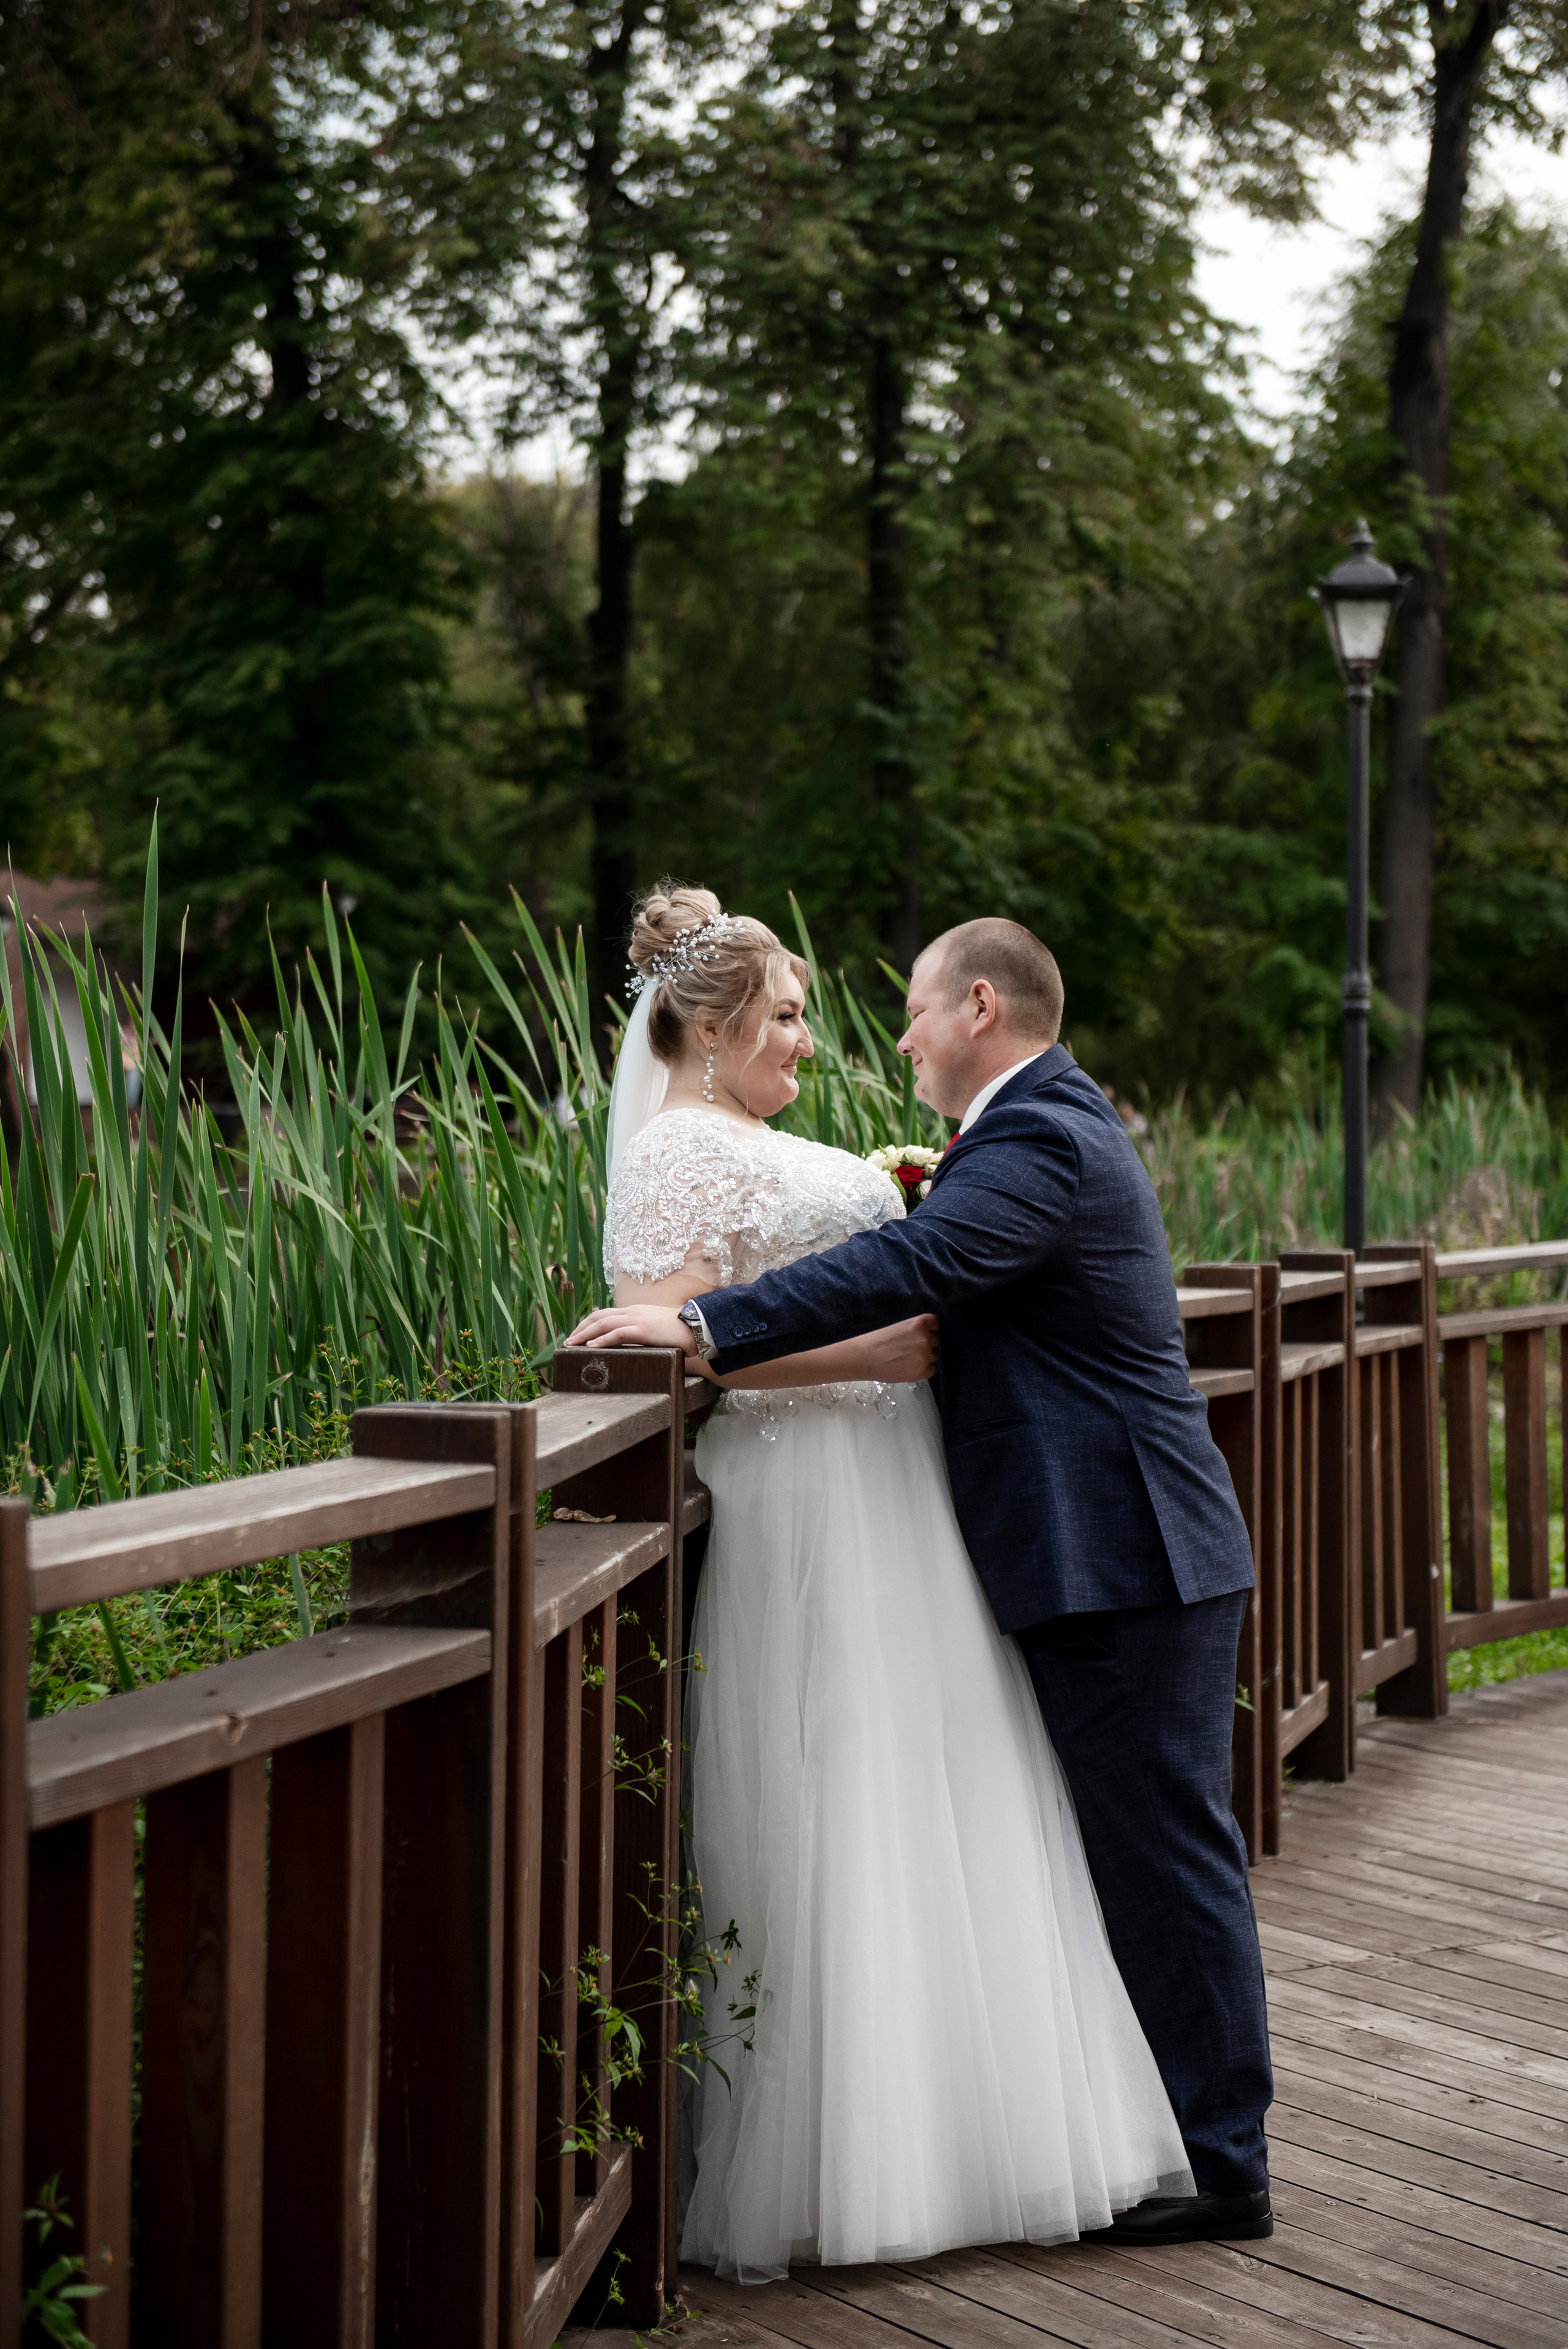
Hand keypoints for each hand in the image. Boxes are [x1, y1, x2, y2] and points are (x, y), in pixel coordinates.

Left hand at [566, 1303, 697, 1354]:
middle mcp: (632, 1312)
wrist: (697, 1326)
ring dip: (584, 1335)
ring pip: (603, 1324)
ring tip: (572, 1345)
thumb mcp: (656, 1329)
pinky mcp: (642, 1330)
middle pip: (598, 1317)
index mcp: (635, 1311)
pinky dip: (601, 1339)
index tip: (578, 1334)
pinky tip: (590, 1347)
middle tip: (568, 1342)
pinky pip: (617, 1333)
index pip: (605, 1314)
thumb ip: (642, 1333)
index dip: (588, 1324)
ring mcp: (637, 1319)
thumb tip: (633, 1345)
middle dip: (581, 1329)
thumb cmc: (679, 1331)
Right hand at [855, 1314, 939, 1383]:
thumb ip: (915, 1328)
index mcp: (919, 1323)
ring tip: (907, 1359)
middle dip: (928, 1343)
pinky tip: (909, 1367)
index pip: (937, 1323)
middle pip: (937, 1340)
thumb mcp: (898, 1325)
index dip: (932, 1328)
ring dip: (925, 1357)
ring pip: (934, 1356)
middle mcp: (925, 1338)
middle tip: (911, 1348)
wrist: (863, 1357)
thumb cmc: (876, 1340)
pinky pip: (932, 1369)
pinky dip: (923, 1369)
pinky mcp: (921, 1371)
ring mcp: (924, 1355)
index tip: (927, 1332)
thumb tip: (929, 1333)